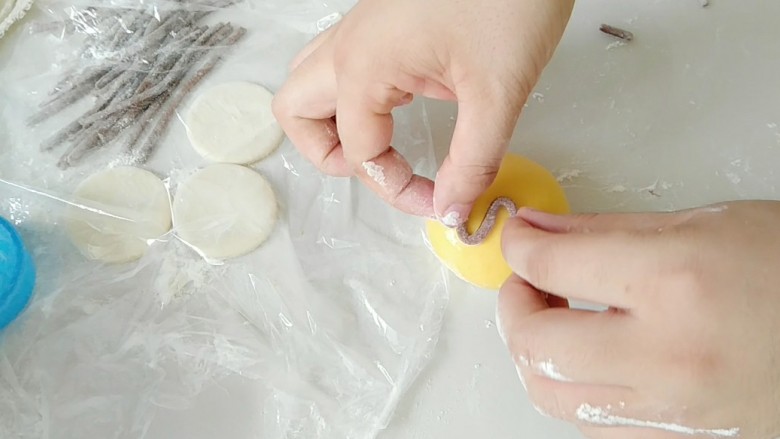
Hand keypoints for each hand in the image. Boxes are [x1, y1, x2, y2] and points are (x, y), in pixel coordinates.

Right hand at [272, 0, 574, 220]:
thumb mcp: (498, 91)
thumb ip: (472, 160)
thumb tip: (450, 206)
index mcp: (365, 65)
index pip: (358, 152)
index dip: (396, 189)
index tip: (439, 201)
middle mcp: (349, 45)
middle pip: (296, 112)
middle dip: (330, 155)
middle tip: (382, 170)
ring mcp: (361, 28)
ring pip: (310, 83)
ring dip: (331, 125)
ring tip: (379, 147)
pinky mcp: (381, 22)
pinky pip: (343, 66)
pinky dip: (355, 98)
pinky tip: (397, 109)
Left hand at [496, 201, 779, 438]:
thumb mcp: (704, 224)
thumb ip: (606, 230)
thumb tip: (540, 231)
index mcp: (675, 282)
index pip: (551, 266)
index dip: (518, 247)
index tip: (517, 239)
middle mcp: (669, 355)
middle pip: (536, 344)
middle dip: (514, 305)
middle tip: (530, 282)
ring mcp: (676, 410)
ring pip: (553, 396)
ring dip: (535, 354)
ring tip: (553, 320)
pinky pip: (593, 426)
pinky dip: (572, 390)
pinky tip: (588, 359)